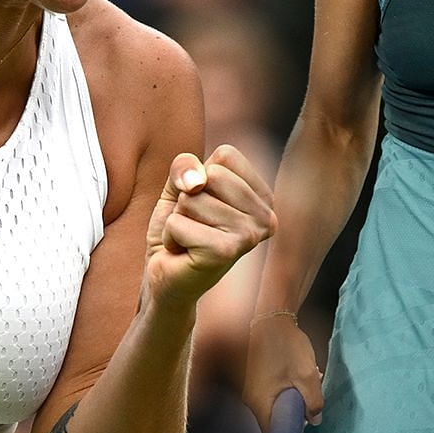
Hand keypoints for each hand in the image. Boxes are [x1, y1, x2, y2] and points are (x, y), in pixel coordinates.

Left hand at [143, 143, 275, 309]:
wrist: (167, 277)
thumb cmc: (179, 229)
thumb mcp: (180, 186)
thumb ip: (185, 166)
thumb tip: (196, 182)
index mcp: (263, 198)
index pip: (226, 155)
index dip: (200, 175)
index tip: (204, 205)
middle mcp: (266, 217)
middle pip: (210, 174)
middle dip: (187, 198)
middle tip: (194, 226)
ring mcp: (249, 236)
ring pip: (191, 198)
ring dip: (178, 219)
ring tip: (189, 240)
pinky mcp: (224, 253)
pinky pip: (177, 222)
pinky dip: (170, 236)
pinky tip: (183, 253)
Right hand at [244, 313, 322, 432]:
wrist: (270, 317)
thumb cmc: (286, 346)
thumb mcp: (306, 375)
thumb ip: (313, 402)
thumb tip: (315, 420)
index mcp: (259, 402)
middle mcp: (250, 398)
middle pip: (272, 419)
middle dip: (293, 415)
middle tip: (310, 405)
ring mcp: (249, 387)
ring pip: (272, 404)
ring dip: (290, 400)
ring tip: (308, 384)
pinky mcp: (252, 378)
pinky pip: (269, 393)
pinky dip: (284, 390)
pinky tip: (298, 376)